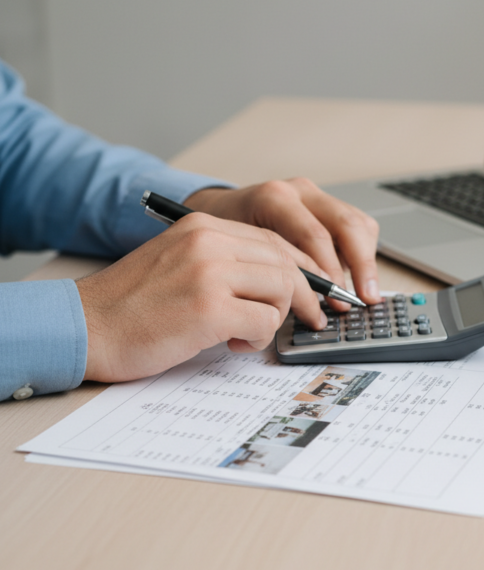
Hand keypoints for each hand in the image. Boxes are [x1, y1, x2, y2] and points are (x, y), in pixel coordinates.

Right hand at [76, 212, 328, 382]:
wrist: (86, 326)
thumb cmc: (133, 304)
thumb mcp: (181, 262)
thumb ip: (226, 263)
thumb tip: (281, 281)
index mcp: (203, 226)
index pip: (274, 240)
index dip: (300, 270)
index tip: (310, 294)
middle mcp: (208, 241)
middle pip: (286, 262)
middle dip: (302, 296)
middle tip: (304, 319)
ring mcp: (209, 273)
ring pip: (282, 289)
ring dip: (274, 318)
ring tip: (245, 332)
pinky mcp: (208, 309)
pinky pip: (265, 322)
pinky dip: (258, 338)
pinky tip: (232, 342)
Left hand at [184, 178, 379, 308]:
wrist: (217, 214)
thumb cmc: (225, 239)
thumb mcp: (236, 255)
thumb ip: (268, 274)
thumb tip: (297, 309)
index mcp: (274, 199)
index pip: (314, 235)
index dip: (330, 273)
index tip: (336, 302)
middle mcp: (299, 192)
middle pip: (346, 224)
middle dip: (361, 266)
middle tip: (364, 298)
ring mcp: (316, 196)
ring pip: (359, 225)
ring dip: (364, 261)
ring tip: (362, 292)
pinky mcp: (328, 206)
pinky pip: (359, 227)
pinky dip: (361, 254)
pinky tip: (351, 277)